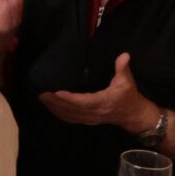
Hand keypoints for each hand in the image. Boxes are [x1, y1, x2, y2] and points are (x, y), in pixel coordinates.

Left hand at [39, 53, 159, 133]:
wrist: (133, 115)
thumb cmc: (128, 96)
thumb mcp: (127, 81)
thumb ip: (123, 68)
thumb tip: (124, 54)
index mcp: (103, 101)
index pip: (84, 101)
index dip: (70, 98)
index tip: (57, 92)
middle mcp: (94, 112)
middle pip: (71, 109)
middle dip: (55, 102)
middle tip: (42, 92)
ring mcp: (89, 118)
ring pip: (68, 115)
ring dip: (54, 108)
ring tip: (42, 98)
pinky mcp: (87, 120)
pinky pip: (70, 119)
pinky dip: (58, 113)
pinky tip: (50, 107)